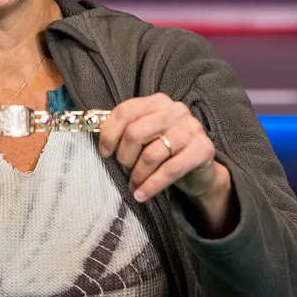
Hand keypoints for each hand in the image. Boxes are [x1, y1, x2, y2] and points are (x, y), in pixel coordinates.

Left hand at [98, 93, 228, 208]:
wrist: (199, 170)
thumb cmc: (165, 151)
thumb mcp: (146, 136)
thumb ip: (125, 129)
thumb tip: (94, 131)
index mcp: (158, 102)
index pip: (125, 111)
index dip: (109, 134)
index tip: (104, 153)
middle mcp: (175, 110)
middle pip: (135, 133)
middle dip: (124, 157)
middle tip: (124, 170)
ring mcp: (191, 128)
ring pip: (151, 154)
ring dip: (137, 175)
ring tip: (133, 185)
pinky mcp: (203, 149)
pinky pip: (170, 170)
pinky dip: (152, 186)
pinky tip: (141, 195)